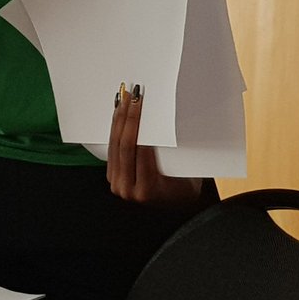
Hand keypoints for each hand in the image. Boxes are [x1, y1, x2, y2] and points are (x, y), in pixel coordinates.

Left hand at [107, 83, 202, 204]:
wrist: (177, 204)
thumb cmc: (187, 185)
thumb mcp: (184, 170)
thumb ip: (171, 151)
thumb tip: (168, 116)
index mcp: (148, 189)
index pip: (141, 149)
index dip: (140, 123)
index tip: (143, 102)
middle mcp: (129, 189)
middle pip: (125, 144)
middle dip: (128, 116)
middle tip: (132, 95)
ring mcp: (118, 185)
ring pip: (115, 145)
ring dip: (119, 119)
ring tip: (123, 99)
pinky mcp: (112, 177)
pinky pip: (111, 149)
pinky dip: (115, 129)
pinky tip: (118, 114)